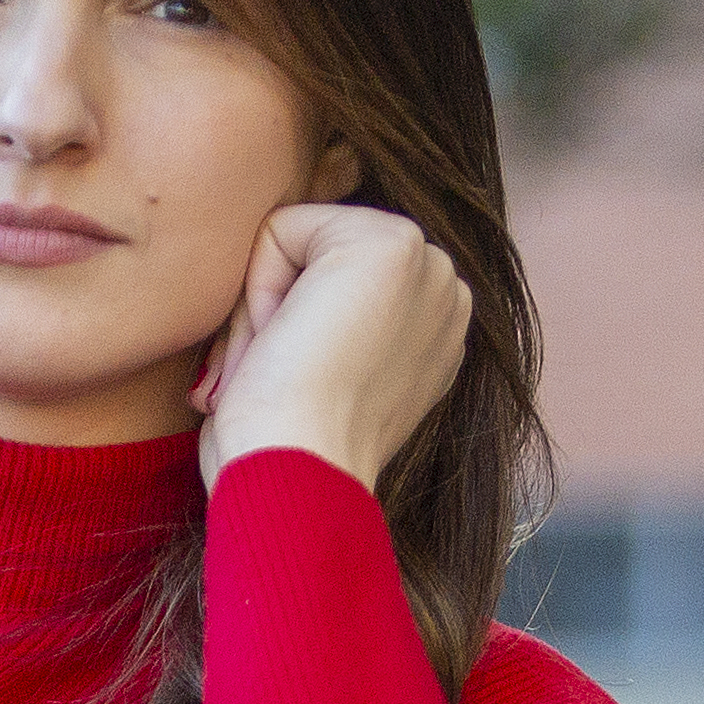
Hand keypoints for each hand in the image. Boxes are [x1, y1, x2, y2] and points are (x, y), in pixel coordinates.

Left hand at [195, 202, 472, 492]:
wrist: (299, 474)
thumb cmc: (286, 450)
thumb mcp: (324, 379)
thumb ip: (328, 329)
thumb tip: (282, 316)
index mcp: (433, 331)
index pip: (329, 280)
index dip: (287, 329)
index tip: (293, 389)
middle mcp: (444, 294)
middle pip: (313, 255)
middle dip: (274, 311)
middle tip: (280, 380)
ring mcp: (430, 266)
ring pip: (296, 242)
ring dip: (263, 306)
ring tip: (280, 367)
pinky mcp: (394, 244)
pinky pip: (280, 229)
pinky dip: (258, 288)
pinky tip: (283, 342)